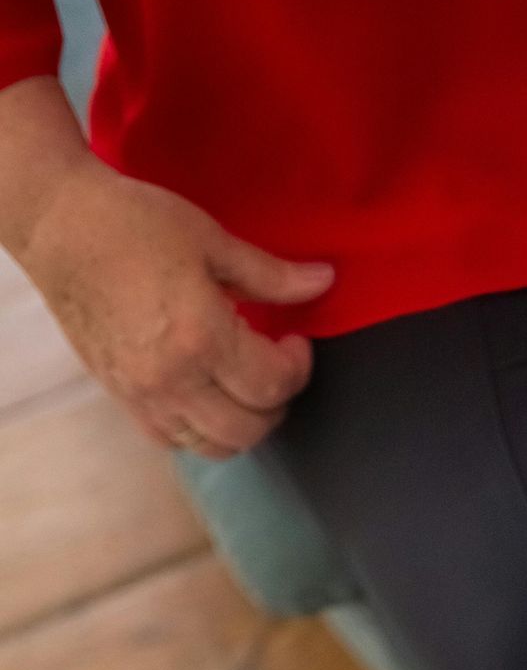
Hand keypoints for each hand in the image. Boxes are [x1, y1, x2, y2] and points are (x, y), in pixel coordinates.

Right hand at [18, 155, 331, 455]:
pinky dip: (201, 430)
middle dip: (277, 402)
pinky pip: (173, 440)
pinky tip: (208, 397)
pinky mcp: (121, 396)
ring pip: (213, 446)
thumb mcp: (210, 239)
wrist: (59, 227)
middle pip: (249, 429)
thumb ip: (271, 275)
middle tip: (276, 366)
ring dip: (242, 425)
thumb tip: (324, 281)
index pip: (272, 385)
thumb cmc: (131, 223)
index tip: (296, 340)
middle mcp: (172, 379)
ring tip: (245, 385)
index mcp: (200, 337)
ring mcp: (144, 394)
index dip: (298, 367)